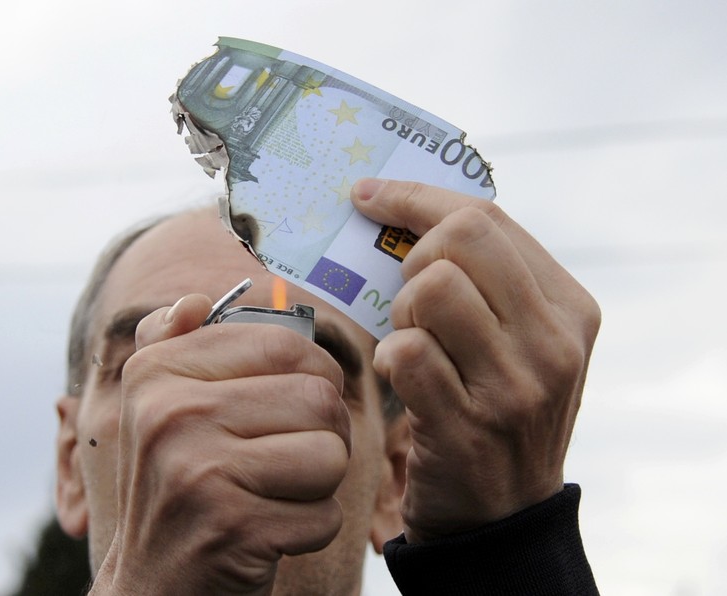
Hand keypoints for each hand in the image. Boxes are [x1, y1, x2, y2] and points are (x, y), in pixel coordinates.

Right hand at [90, 295, 350, 593]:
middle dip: (323, 435)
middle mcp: (170, 415)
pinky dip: (309, 530)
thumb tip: (192, 300)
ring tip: (273, 495)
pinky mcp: (232, 528)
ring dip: (318, 486)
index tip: (288, 408)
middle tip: (287, 460)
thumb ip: (171, 344)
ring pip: (331, 456)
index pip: (287, 346)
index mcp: (157, 372)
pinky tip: (266, 533)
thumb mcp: (158, 409)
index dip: (312, 379)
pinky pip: (324, 515)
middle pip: (319, 399)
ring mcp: (198, 472)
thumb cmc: (177, 486)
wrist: (154, 585)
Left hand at [352, 179, 600, 540]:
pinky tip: (406, 381)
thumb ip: (484, 281)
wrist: (505, 515)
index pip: (487, 216)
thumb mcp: (518, 341)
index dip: (416, 197)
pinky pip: (406, 350)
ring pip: (432, 288)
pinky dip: (391, 359)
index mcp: (569, 306)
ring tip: (415, 345)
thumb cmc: (497, 409)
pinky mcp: (470, 425)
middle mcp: (553, 339)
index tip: (369, 195)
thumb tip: (396, 211)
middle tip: (412, 299)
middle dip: (412, 258)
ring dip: (402, 313)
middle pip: (460, 237)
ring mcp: (516, 384)